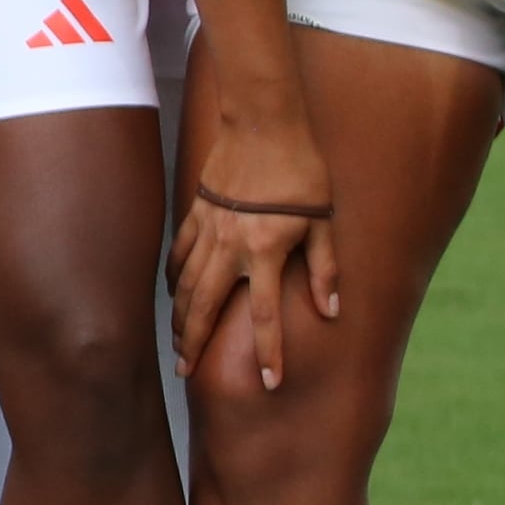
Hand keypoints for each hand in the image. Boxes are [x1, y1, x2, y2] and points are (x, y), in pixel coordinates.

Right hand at [168, 73, 340, 389]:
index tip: (268, 382)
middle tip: (185, 372)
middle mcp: (230, 246)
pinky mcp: (197, 211)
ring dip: (180, 317)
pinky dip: (174, 277)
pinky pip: (180, 252)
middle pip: (206, 306)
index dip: (269, 352)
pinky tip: (174, 294)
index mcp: (265, 250)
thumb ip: (325, 268)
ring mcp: (208, 228)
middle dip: (194, 343)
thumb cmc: (301, 170)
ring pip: (186, 283)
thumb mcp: (323, 220)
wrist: (263, 122)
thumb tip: (331, 310)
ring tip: (176, 345)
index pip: (265, 314)